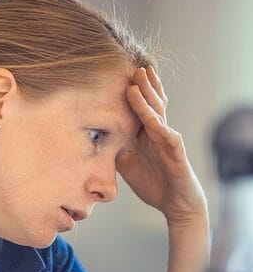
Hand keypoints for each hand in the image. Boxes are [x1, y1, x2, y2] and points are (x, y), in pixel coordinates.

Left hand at [116, 66, 206, 225]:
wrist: (175, 205)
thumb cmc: (153, 182)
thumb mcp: (126, 164)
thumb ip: (115, 149)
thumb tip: (94, 140)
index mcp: (146, 134)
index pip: (140, 108)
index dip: (134, 92)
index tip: (121, 75)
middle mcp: (158, 133)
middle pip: (151, 104)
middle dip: (143, 85)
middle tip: (133, 67)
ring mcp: (168, 141)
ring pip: (158, 115)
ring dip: (148, 98)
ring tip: (139, 80)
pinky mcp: (176, 154)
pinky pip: (168, 138)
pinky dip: (160, 128)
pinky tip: (152, 119)